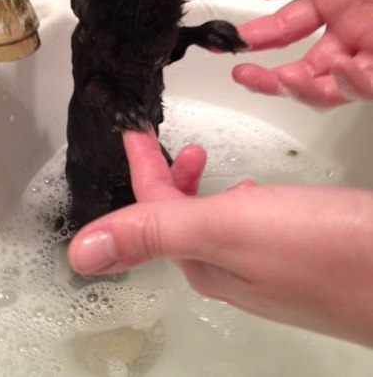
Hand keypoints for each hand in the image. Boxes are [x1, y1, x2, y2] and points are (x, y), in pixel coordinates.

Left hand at [68, 128, 372, 344]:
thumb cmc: (319, 246)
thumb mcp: (228, 231)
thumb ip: (155, 234)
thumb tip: (79, 254)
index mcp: (204, 260)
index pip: (151, 212)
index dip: (139, 168)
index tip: (131, 130)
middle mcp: (228, 269)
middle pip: (177, 218)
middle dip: (166, 178)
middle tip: (175, 142)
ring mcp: (264, 267)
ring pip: (211, 221)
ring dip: (197, 189)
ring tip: (201, 159)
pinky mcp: (296, 258)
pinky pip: (245, 227)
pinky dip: (235, 202)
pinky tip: (251, 195)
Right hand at [233, 0, 372, 106]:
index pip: (289, 28)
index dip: (260, 38)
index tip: (233, 42)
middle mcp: (354, 28)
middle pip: (306, 69)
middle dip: (271, 78)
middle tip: (246, 75)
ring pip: (335, 87)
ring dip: (305, 88)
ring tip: (286, 76)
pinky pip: (371, 84)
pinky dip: (352, 84)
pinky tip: (339, 66)